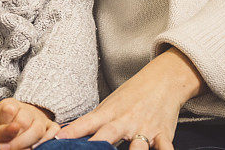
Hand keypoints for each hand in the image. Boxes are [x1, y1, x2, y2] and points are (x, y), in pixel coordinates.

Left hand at [0, 98, 59, 149]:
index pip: (8, 110)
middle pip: (23, 122)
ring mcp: (41, 119)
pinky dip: (46, 141)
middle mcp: (29, 110)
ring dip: (26, 142)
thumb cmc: (5, 119)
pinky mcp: (52, 126)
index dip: (4, 124)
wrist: (25, 117)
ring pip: (37, 130)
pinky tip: (36, 148)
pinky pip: (53, 132)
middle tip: (3, 148)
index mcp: (12, 105)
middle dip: (14, 138)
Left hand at [56, 48, 204, 148]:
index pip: (87, 123)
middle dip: (98, 145)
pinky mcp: (163, 134)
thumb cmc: (132, 95)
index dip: (73, 132)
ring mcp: (144, 128)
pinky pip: (165, 148)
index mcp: (109, 113)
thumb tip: (68, 134)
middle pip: (108, 135)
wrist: (163, 81)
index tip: (59, 139)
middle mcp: (125, 121)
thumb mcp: (110, 105)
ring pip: (137, 146)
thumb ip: (92, 122)